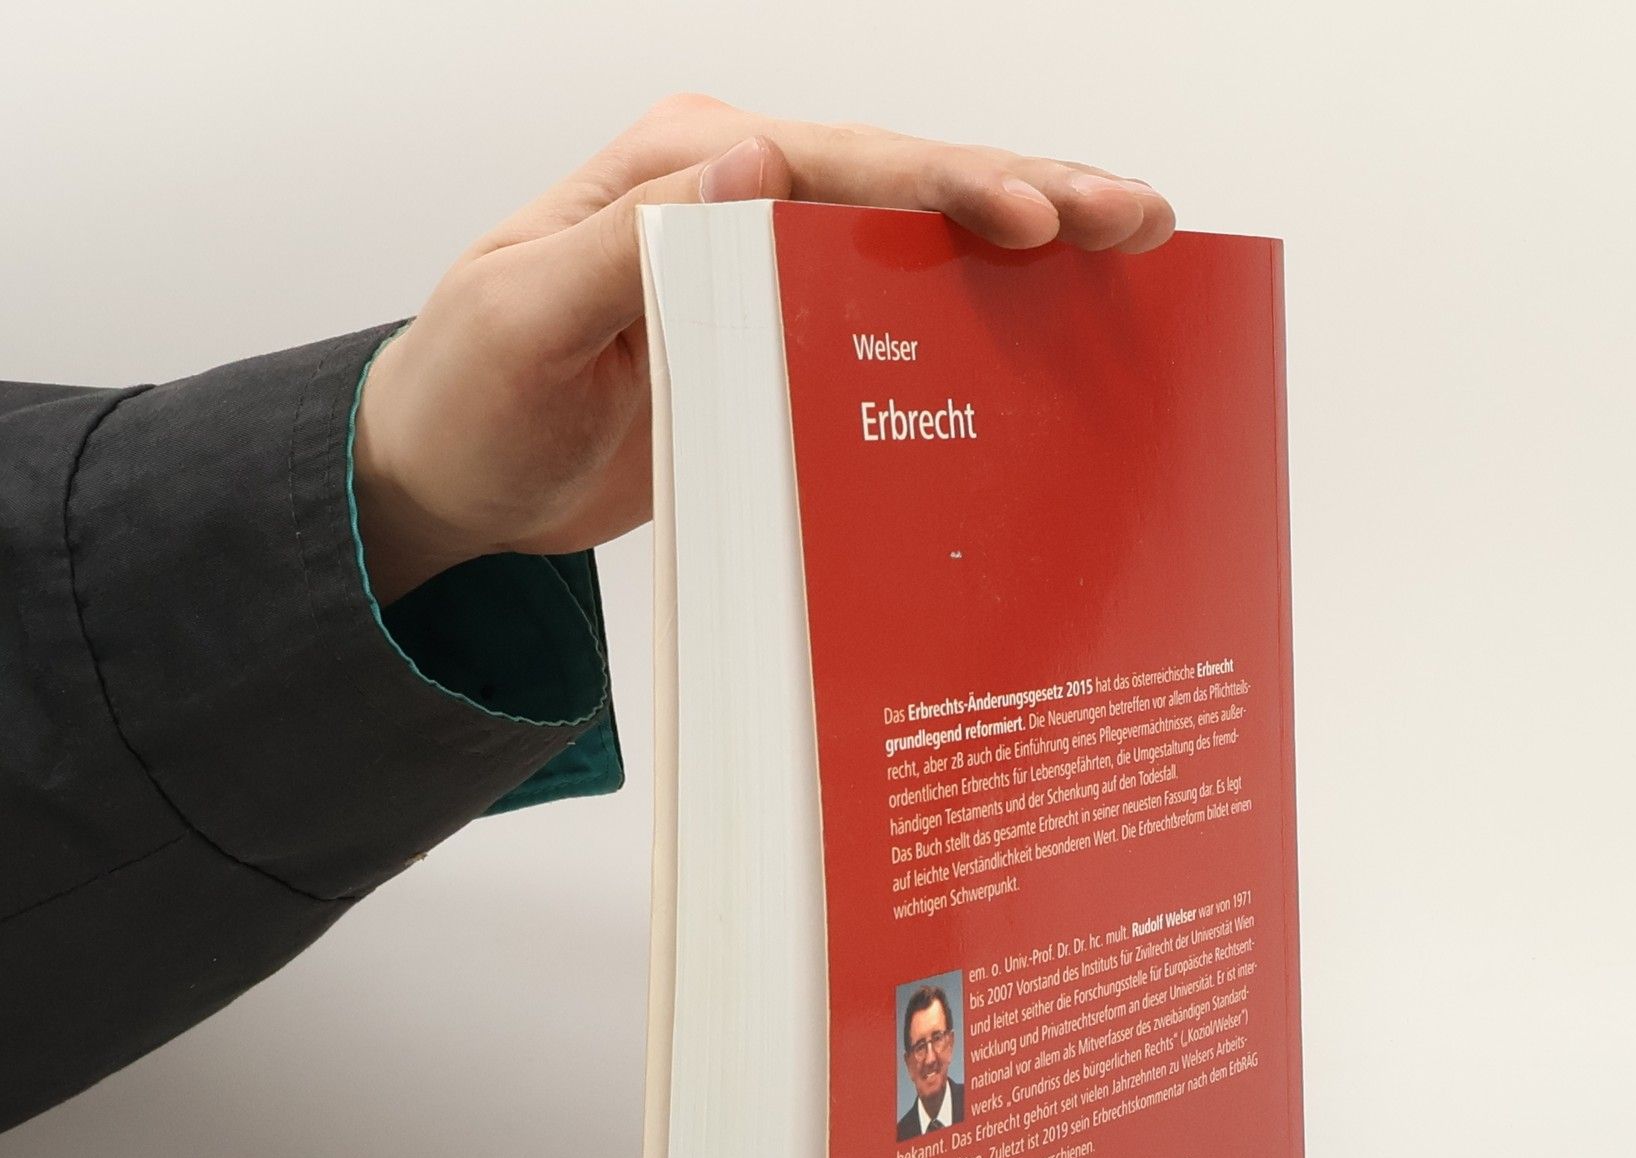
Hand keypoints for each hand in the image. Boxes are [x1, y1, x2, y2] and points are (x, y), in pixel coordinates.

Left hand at [351, 94, 1176, 602]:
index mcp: (681, 171)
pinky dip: (979, 313)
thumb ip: (632, 242)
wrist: (450, 470)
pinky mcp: (783, 338)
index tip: (1035, 222)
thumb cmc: (468, 392)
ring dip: (1028, 247)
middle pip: (903, 186)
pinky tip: (1052, 325)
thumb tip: (756, 165)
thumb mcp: (524, 315)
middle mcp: (739, 197)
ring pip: (918, 243)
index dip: (944, 188)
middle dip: (1028, 194)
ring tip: (1134, 251)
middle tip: (1139, 218)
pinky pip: (895, 315)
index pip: (837, 163)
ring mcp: (769, 268)